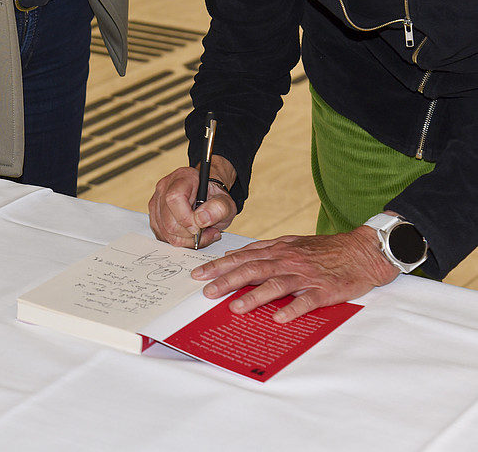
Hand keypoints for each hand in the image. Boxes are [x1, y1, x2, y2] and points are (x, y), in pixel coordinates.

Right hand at [148, 156, 236, 247]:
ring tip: (201, 233)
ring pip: (165, 232)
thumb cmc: (215, 197)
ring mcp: (157, 202)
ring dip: (186, 240)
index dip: (186, 218)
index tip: (200, 227)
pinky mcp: (155, 215)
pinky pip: (163, 236)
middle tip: (206, 231)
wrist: (208, 197)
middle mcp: (165, 188)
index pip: (174, 198)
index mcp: (183, 178)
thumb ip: (219, 208)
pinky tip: (191, 235)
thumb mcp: (226, 202)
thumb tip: (201, 219)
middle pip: (169, 221)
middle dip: (189, 234)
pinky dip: (179, 241)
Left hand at [191, 225, 399, 321]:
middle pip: (252, 269)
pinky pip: (306, 300)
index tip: (199, 274)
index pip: (243, 257)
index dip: (219, 265)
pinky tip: (279, 318)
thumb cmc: (324, 250)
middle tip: (207, 292)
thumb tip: (237, 257)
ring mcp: (306, 275)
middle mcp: (288, 260)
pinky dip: (292, 309)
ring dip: (254, 297)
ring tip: (235, 307)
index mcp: (279, 249)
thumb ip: (265, 251)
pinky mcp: (324, 290)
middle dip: (227, 280)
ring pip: (275, 284)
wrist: (362, 251)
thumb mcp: (292, 243)